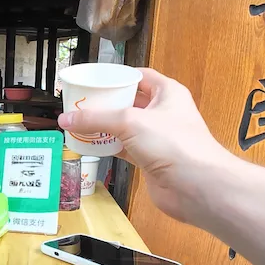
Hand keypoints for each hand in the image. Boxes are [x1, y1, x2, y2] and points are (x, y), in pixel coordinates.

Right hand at [57, 67, 233, 222]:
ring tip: (80, 123)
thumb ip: (96, 118)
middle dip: (106, 103)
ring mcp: (156, 137)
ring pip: (125, 127)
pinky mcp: (150, 159)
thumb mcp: (131, 122)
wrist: (196, 187)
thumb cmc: (176, 145)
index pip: (139, 77)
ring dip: (104, 127)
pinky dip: (108, 147)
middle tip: (81, 103)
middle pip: (128, 102)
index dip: (117, 77)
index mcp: (167, 93)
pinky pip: (124, 148)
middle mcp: (163, 113)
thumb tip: (68, 118)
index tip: (94, 81)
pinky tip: (91, 146)